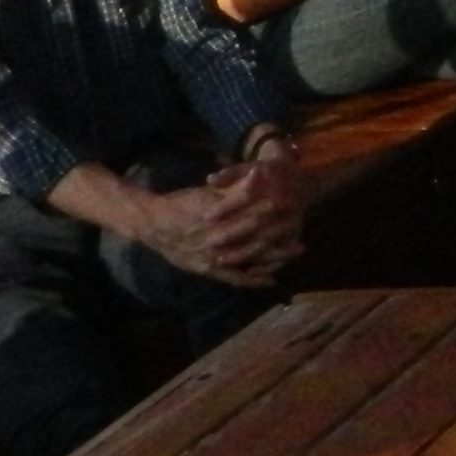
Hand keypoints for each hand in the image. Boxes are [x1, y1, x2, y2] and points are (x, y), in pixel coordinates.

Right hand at [149, 163, 301, 286]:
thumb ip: (234, 188)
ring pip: (251, 257)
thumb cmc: (182, 204)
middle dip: (282, 232)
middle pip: (256, 236)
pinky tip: (271, 280)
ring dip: (276, 255)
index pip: (251, 213)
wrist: (152, 225)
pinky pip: (234, 278)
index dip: (274, 210)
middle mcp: (216, 238)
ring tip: (298, 250)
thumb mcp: (207, 193)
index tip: (294, 204)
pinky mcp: (208, 270)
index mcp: (216, 216)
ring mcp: (213, 257)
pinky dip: (253, 280)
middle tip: (303, 225)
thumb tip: (259, 174)